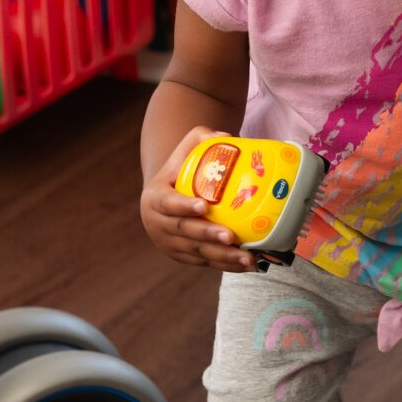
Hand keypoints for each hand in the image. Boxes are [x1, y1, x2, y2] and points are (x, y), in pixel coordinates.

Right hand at [141, 126, 256, 272]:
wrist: (166, 194)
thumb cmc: (181, 169)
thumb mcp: (186, 149)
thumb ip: (201, 138)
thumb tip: (227, 136)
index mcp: (155, 198)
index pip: (167, 203)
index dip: (184, 206)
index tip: (204, 207)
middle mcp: (158, 224)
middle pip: (184, 232)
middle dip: (208, 235)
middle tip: (230, 236)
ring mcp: (169, 244)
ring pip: (196, 252)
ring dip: (222, 257)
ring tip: (247, 258)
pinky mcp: (182, 257)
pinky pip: (204, 262)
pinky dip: (225, 265)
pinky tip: (246, 265)